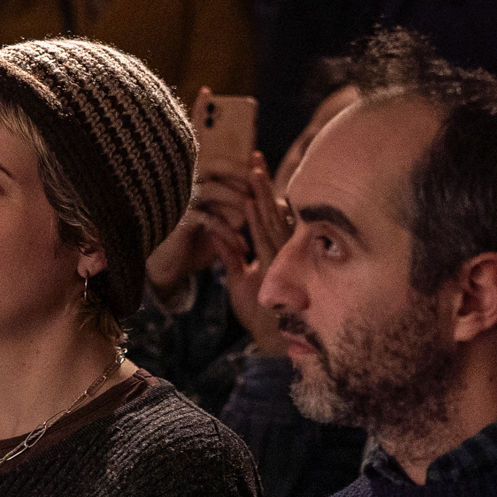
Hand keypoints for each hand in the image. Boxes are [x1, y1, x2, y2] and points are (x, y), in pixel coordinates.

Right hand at [147, 152, 253, 302]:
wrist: (171, 266)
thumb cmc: (199, 244)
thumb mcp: (223, 223)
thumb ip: (244, 211)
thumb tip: (279, 203)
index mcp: (198, 184)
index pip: (222, 165)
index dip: (243, 165)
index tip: (267, 175)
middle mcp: (189, 188)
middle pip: (213, 165)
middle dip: (239, 170)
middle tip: (261, 183)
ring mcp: (183, 203)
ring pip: (212, 189)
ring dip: (236, 199)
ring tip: (254, 214)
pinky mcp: (180, 223)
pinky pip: (208, 220)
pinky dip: (228, 232)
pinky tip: (243, 246)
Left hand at [219, 153, 290, 355]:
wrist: (272, 340)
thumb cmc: (260, 315)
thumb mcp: (240, 280)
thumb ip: (230, 256)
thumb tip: (216, 233)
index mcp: (274, 250)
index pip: (266, 213)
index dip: (260, 190)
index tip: (253, 166)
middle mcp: (280, 250)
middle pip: (271, 209)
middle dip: (261, 183)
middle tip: (253, 156)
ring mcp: (280, 258)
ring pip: (270, 218)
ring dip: (260, 193)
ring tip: (252, 170)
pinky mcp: (274, 268)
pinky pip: (266, 237)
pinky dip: (258, 218)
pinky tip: (250, 201)